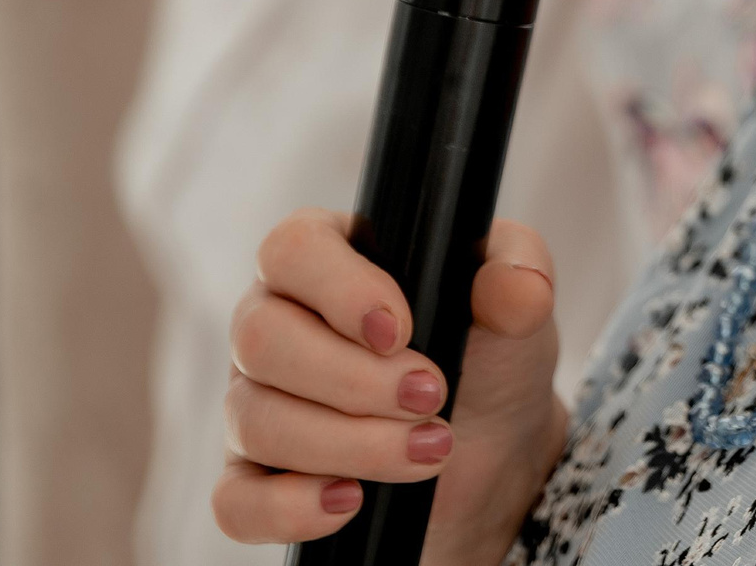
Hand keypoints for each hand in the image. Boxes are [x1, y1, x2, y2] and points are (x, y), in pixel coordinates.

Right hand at [214, 210, 565, 559]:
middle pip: (262, 339)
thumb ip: (520, 277)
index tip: (399, 330)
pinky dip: (288, 507)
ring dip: (347, 443)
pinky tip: (351, 501)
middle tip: (432, 395)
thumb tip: (518, 290)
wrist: (493, 447)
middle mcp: (275, 322)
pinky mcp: (257, 478)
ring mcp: (257, 401)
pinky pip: (235, 500)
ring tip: (431, 449)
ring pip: (256, 420)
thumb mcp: (517, 306)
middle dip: (353, 379)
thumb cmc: (488, 353)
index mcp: (327, 258)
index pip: (292, 249)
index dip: (338, 289)